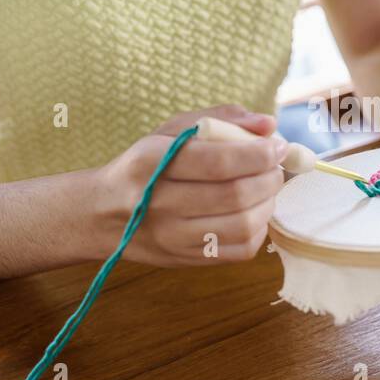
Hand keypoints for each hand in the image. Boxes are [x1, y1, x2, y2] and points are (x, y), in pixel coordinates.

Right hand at [94, 105, 287, 265]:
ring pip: (242, 226)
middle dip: (269, 179)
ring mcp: (171, 237)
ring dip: (267, 204)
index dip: (258, 154)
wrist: (102, 214)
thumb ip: (222, 119)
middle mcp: (158, 202)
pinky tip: (252, 213)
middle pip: (235, 195)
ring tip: (265, 190)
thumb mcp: (172, 131)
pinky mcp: (185, 260)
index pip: (218, 161)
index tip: (277, 146)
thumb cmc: (146, 165)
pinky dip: (258, 230)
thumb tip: (269, 125)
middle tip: (275, 169)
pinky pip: (240, 251)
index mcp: (151, 161)